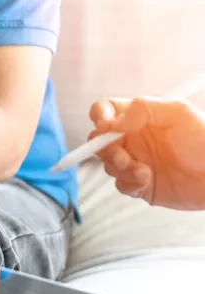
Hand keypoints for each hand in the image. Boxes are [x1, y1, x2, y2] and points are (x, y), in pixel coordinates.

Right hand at [89, 97, 204, 209]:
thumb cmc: (204, 139)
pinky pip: (120, 184)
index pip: (105, 109)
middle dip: (106, 150)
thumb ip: (141, 110)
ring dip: (121, 169)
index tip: (105, 127)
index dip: (99, 116)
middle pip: (99, 140)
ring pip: (107, 164)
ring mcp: (134, 161)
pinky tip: (147, 181)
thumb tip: (110, 122)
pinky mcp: (139, 184)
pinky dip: (129, 183)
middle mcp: (132, 138)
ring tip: (144, 172)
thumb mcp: (177, 113)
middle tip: (123, 157)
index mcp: (138, 117)